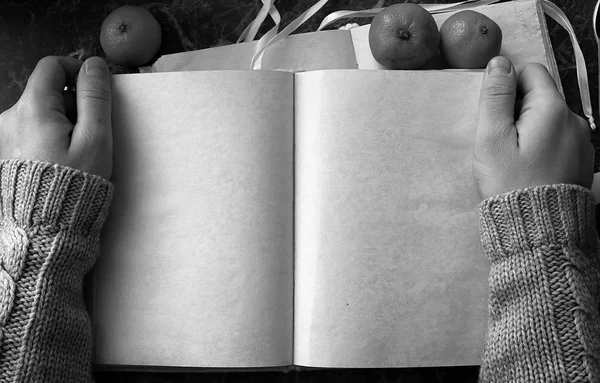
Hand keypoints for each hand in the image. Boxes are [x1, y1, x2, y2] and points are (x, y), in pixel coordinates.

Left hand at [0, 56, 112, 180]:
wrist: (48, 226)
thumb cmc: (76, 183)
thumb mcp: (94, 138)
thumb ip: (94, 98)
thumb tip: (95, 65)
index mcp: (32, 108)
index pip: (51, 66)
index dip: (78, 70)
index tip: (97, 90)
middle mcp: (11, 116)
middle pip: (46, 90)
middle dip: (74, 103)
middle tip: (93, 131)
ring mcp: (6, 134)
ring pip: (41, 111)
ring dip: (64, 121)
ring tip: (79, 150)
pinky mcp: (8, 151)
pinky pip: (33, 129)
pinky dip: (52, 135)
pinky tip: (64, 158)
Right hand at [473, 56, 593, 199]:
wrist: (539, 232)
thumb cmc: (510, 183)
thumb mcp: (492, 138)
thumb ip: (495, 97)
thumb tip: (500, 63)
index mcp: (553, 110)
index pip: (531, 72)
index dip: (508, 87)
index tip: (495, 116)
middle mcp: (575, 121)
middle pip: (541, 97)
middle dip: (517, 112)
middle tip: (501, 143)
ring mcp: (582, 143)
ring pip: (549, 120)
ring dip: (530, 131)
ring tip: (515, 160)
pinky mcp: (581, 162)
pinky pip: (558, 141)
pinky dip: (542, 147)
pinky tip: (530, 169)